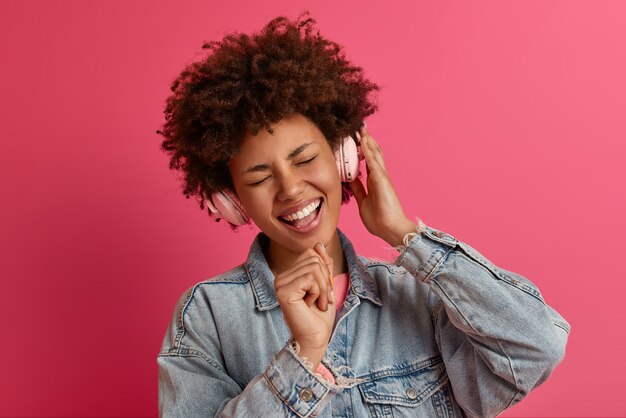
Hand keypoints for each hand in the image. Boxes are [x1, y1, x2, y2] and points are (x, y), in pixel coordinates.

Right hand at [274, 243, 335, 367]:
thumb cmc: (320, 315)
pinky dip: (318, 292)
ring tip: (318, 303)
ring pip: (314, 267)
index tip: (324, 291)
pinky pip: (310, 278)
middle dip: (325, 280)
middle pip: (314, 258)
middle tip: (322, 299)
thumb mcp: (325, 284)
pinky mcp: (284, 291)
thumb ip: (323, 264)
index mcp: (289, 274)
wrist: (315, 338)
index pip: (311, 254)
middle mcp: (281, 277)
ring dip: (323, 288)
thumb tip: (318, 244)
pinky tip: (311, 305)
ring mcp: (280, 283)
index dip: (325, 270)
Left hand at [349, 127, 416, 246]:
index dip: (364, 150)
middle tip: (360, 129)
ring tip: (363, 130)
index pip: (368, 161)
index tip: (357, 140)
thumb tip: (351, 179)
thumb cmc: (379, 220)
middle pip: (373, 154)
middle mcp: (380, 177)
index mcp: (375, 181)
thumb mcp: (363, 202)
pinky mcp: (382, 180)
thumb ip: (358, 189)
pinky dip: (369, 152)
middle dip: (367, 141)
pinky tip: (364, 142)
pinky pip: (374, 163)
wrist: (389, 229)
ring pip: (375, 155)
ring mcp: (382, 177)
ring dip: (369, 142)